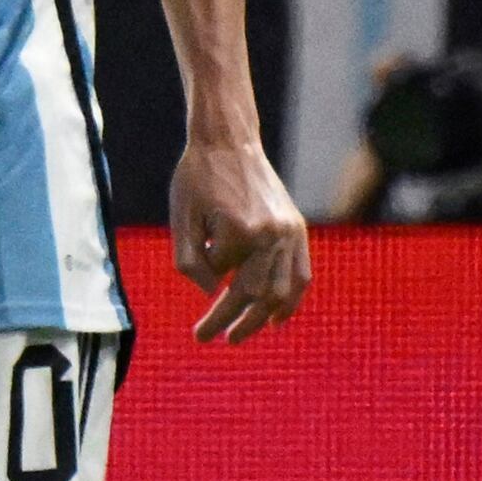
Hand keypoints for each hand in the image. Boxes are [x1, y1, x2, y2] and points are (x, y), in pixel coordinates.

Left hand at [169, 135, 310, 342]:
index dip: (209, 294)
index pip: (223, 279)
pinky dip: (292, 299)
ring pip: (281, 290)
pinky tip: (277, 318)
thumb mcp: (180, 219)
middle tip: (211, 339)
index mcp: (240, 231)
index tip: (198, 319)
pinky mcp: (297, 227)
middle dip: (233, 321)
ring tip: (240, 335)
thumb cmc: (197, 178)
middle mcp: (271, 233)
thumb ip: (189, 262)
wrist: (228, 141)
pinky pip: (301, 273)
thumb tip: (210, 292)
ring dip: (261, 318)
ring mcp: (289, 231)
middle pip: (254, 294)